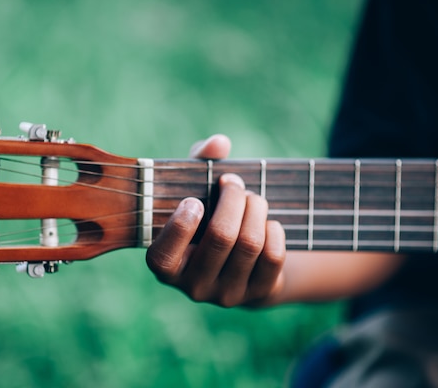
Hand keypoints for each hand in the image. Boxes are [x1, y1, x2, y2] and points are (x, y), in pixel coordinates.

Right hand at [146, 135, 285, 306]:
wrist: (237, 261)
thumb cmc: (205, 218)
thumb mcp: (194, 190)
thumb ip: (198, 161)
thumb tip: (219, 143)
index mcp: (165, 266)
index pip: (164, 256)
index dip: (181, 225)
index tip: (194, 200)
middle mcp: (193, 287)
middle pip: (220, 237)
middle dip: (232, 199)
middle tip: (233, 183)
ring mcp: (227, 295)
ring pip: (249, 243)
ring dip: (255, 208)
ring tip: (253, 198)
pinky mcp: (258, 294)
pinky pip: (272, 256)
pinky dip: (273, 230)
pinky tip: (267, 222)